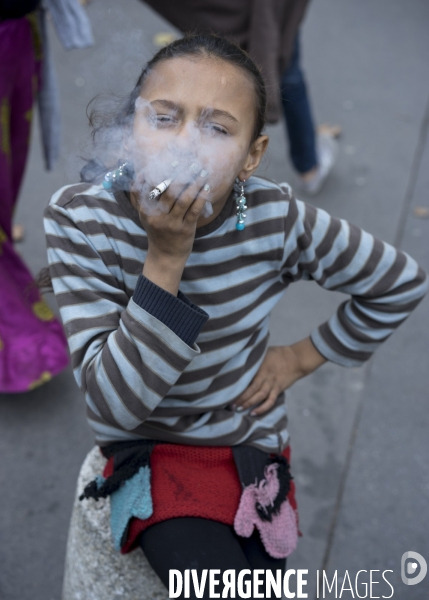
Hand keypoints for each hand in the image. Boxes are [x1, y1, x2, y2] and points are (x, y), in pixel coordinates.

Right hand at [132, 170, 209, 294]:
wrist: (165, 256)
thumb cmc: (157, 231)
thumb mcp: (146, 215)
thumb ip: (144, 197)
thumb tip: (145, 173)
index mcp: (145, 210)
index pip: (149, 186)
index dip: (160, 171)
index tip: (169, 159)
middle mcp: (157, 216)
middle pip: (168, 190)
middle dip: (180, 174)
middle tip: (190, 162)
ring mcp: (171, 223)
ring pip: (184, 199)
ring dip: (194, 183)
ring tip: (202, 172)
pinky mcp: (185, 229)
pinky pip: (194, 210)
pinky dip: (201, 197)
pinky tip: (206, 187)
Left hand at [231, 339, 326, 415]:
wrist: (296, 359)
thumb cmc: (276, 353)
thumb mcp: (262, 353)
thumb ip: (252, 359)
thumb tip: (237, 361)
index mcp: (260, 366)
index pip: (245, 377)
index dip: (236, 386)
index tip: (226, 391)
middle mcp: (265, 376)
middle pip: (251, 389)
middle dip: (240, 398)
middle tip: (230, 404)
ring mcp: (272, 384)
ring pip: (260, 396)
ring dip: (249, 404)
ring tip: (238, 409)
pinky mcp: (278, 389)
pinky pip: (270, 401)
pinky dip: (262, 408)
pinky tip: (254, 413)